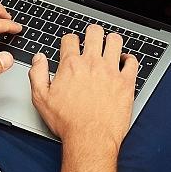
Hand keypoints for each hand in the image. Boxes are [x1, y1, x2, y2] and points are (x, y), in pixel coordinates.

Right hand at [28, 25, 138, 146]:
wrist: (90, 138)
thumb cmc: (68, 123)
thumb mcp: (41, 99)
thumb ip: (37, 74)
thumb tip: (38, 58)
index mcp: (71, 66)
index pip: (70, 39)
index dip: (70, 40)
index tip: (72, 45)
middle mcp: (92, 64)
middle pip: (95, 32)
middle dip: (92, 33)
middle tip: (93, 39)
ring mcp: (111, 71)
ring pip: (115, 41)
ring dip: (112, 41)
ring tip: (110, 46)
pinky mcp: (126, 82)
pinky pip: (133, 62)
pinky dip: (129, 59)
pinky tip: (125, 62)